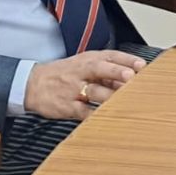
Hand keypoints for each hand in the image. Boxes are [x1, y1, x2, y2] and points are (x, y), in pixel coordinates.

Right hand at [23, 50, 145, 119]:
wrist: (33, 84)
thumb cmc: (64, 75)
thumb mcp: (84, 66)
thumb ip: (107, 72)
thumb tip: (134, 79)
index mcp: (88, 59)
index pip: (110, 56)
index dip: (127, 60)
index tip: (142, 65)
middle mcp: (82, 71)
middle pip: (100, 69)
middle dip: (116, 72)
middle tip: (131, 76)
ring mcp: (74, 89)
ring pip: (94, 91)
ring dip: (110, 96)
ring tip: (125, 100)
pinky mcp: (67, 106)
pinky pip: (84, 112)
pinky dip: (96, 116)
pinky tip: (108, 119)